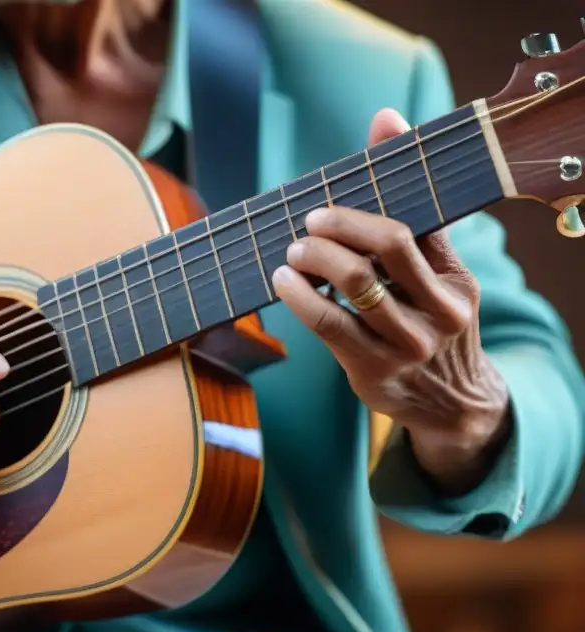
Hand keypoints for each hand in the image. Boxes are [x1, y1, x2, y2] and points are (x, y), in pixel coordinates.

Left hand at [271, 108, 510, 493]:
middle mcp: (440, 310)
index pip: (416, 223)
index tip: (332, 192)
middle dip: (340, 227)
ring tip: (293, 253)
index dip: (369, 201)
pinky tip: (284, 283)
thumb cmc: (431, 321)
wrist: (453, 404)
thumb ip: (410, 207)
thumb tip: (385, 117)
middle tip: (309, 223)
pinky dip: (300, 297)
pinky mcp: (375, 369)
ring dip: (314, 260)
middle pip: (388, 247)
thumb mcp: (436, 272)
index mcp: (457, 279)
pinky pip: (329, 323)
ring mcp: (409, 343)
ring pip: (355, 285)